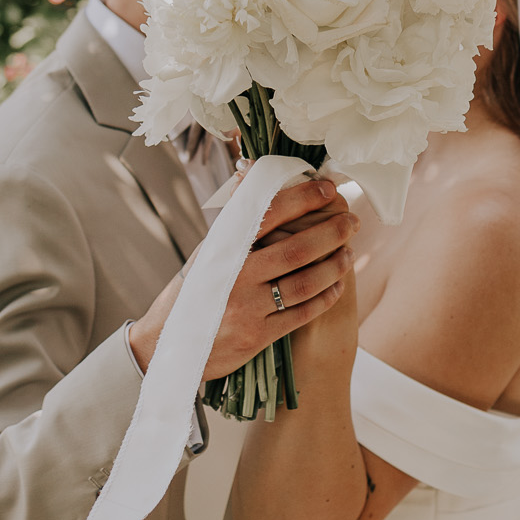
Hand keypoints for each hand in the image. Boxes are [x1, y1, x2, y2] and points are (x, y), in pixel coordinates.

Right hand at [128, 177, 356, 378]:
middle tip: (352, 221)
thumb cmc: (194, 290)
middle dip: (332, 232)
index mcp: (222, 247)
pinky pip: (301, 313)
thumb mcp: (208, 252)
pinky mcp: (256, 337)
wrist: (166, 345)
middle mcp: (234, 275)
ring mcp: (246, 308)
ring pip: (304, 283)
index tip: (328, 189)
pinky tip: (337, 286)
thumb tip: (252, 174)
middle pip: (296, 249)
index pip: (268, 213)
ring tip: (349, 252)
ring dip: (334, 266)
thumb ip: (235, 220)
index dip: (303, 198)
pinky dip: (325, 297)